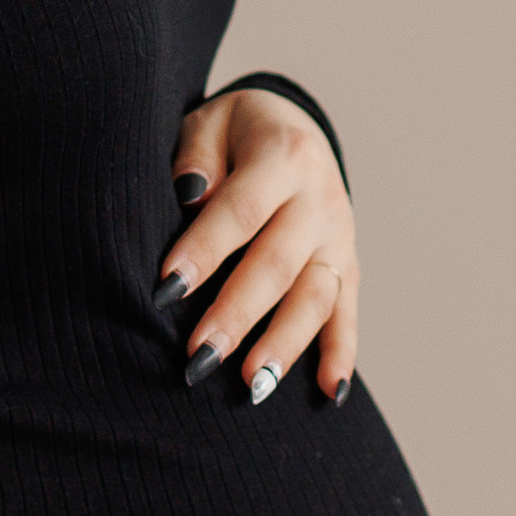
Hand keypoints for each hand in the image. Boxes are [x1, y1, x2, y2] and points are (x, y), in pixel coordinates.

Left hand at [159, 85, 357, 403]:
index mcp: (284, 157)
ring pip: (315, 297)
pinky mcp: (349, 266)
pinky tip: (328, 393)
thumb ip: (196, 154)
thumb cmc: (235, 134)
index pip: (240, 211)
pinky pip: (348, 314)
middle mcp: (321, 199)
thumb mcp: (210, 122)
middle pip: (278, 264)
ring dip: (284, 345)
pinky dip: (341, 354)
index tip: (166, 291)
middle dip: (237, 315)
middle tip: (198, 357)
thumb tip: (191, 194)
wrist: (295, 126)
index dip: (204, 251)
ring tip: (251, 385)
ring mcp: (339, 237)